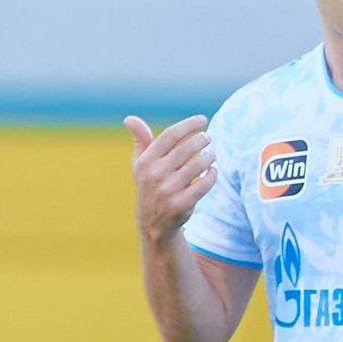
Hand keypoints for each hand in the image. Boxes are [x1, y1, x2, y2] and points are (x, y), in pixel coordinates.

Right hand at [124, 114, 217, 240]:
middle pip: (187, 148)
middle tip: (208, 137)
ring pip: (198, 165)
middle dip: (202, 140)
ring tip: (211, 155)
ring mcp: (168, 190)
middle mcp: (155, 174)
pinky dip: (212, 175)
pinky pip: (204, 184)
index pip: (170, 135)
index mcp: (146, 161)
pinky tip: (212, 171)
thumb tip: (130, 119)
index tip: (202, 120)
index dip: (188, 125)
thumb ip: (140, 140)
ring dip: (209, 157)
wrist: (152, 222)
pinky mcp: (181, 204)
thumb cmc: (149, 185)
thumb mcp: (140, 164)